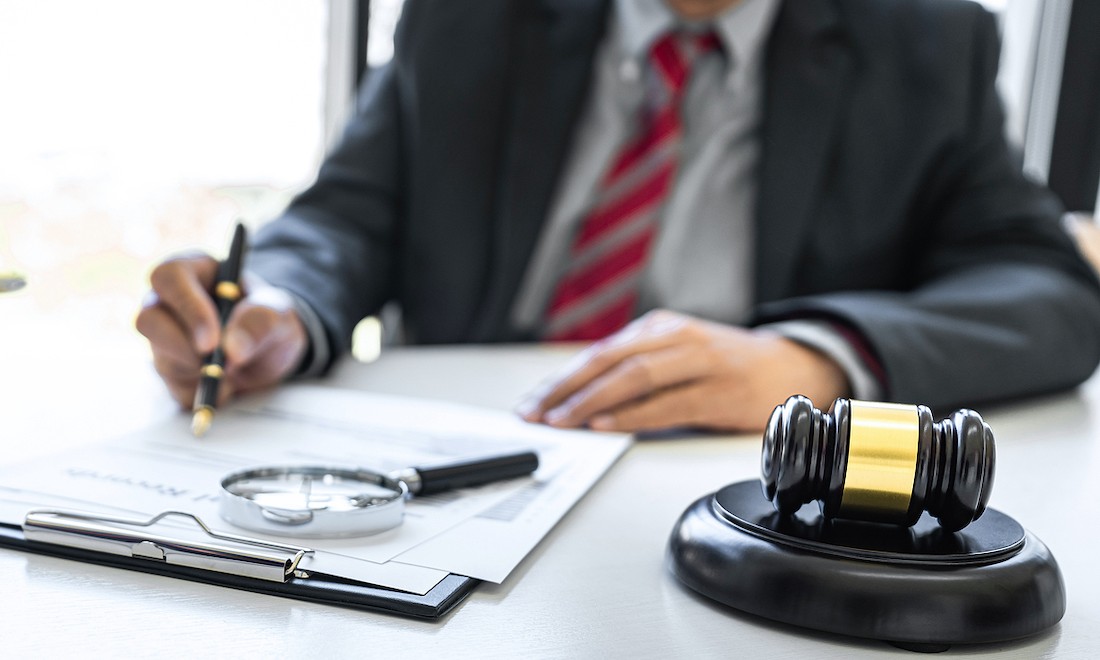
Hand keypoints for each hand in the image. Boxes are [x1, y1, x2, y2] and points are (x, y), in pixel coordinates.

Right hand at [135, 254, 308, 408]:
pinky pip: (176, 388)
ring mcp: (165, 337)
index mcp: (193, 272)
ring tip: (234, 370)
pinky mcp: (172, 369)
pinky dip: (205, 392)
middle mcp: (169, 303)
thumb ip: (260, 322)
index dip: (187, 308)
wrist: (271, 350)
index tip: (212, 341)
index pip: (169, 277)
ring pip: (160, 357)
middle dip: (183, 347)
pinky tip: (228, 383)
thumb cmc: (268, 318)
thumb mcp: (278, 313)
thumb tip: (231, 350)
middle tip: (219, 364)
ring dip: (198, 371)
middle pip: (148, 319)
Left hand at [517, 310, 850, 432]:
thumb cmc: (724, 364)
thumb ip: (635, 367)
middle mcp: (677, 337)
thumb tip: (578, 397)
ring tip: (563, 421)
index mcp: (660, 327)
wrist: (791, 366)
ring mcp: (700, 362)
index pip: (600, 353)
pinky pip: (667, 404)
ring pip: (635, 378)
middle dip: (566, 389)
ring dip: (591, 402)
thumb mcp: (676, 352)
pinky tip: (606, 425)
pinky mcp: (720, 392)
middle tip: (537, 413)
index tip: (532, 401)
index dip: (562, 378)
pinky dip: (632, 415)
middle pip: (610, 361)